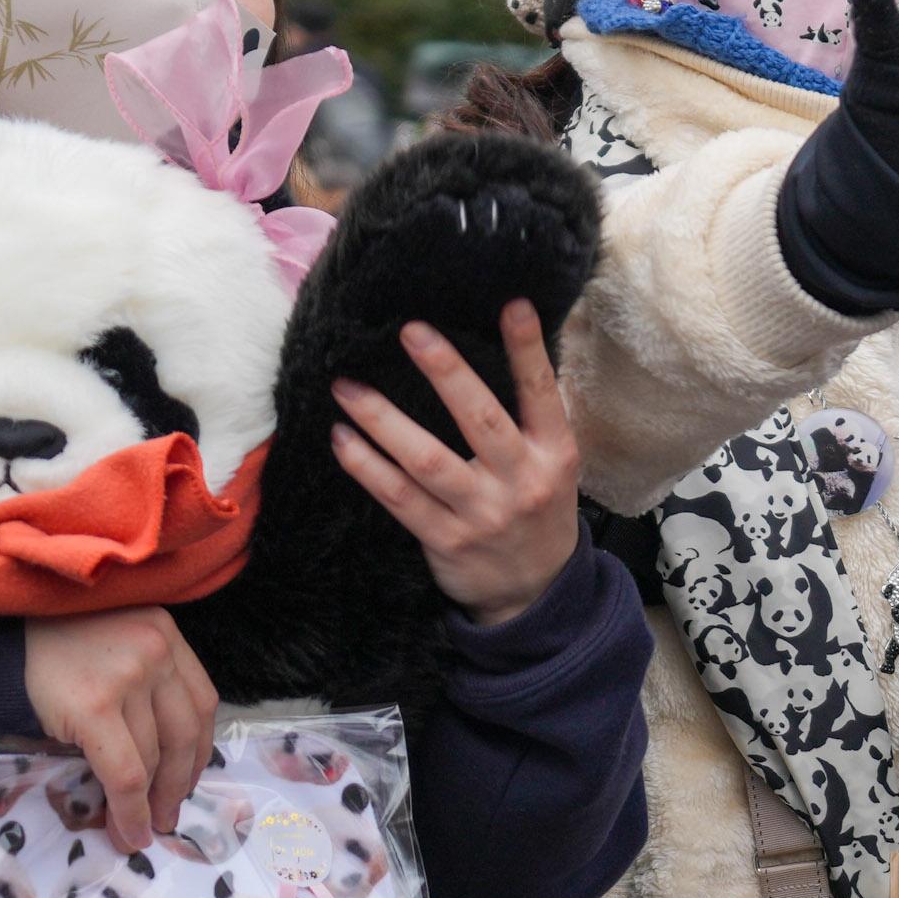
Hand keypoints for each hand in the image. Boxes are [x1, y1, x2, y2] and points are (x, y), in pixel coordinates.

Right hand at [25, 608, 215, 848]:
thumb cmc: (46, 649)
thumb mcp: (111, 651)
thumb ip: (143, 689)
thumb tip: (162, 769)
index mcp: (165, 634)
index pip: (200, 705)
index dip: (197, 753)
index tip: (185, 784)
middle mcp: (155, 650)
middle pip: (184, 733)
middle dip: (179, 785)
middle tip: (167, 819)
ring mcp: (127, 676)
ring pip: (154, 756)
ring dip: (152, 803)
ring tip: (142, 830)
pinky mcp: (94, 705)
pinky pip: (124, 770)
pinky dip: (130, 808)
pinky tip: (129, 830)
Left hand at [333, 300, 583, 626]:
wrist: (535, 593)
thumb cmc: (537, 513)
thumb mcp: (555, 467)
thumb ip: (531, 419)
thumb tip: (502, 350)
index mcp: (556, 455)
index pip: (541, 394)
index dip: (528, 350)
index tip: (511, 304)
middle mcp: (522, 482)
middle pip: (481, 421)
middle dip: (447, 373)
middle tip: (412, 331)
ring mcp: (483, 514)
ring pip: (428, 460)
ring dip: (384, 420)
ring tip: (347, 387)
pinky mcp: (446, 541)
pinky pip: (399, 498)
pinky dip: (367, 467)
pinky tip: (342, 439)